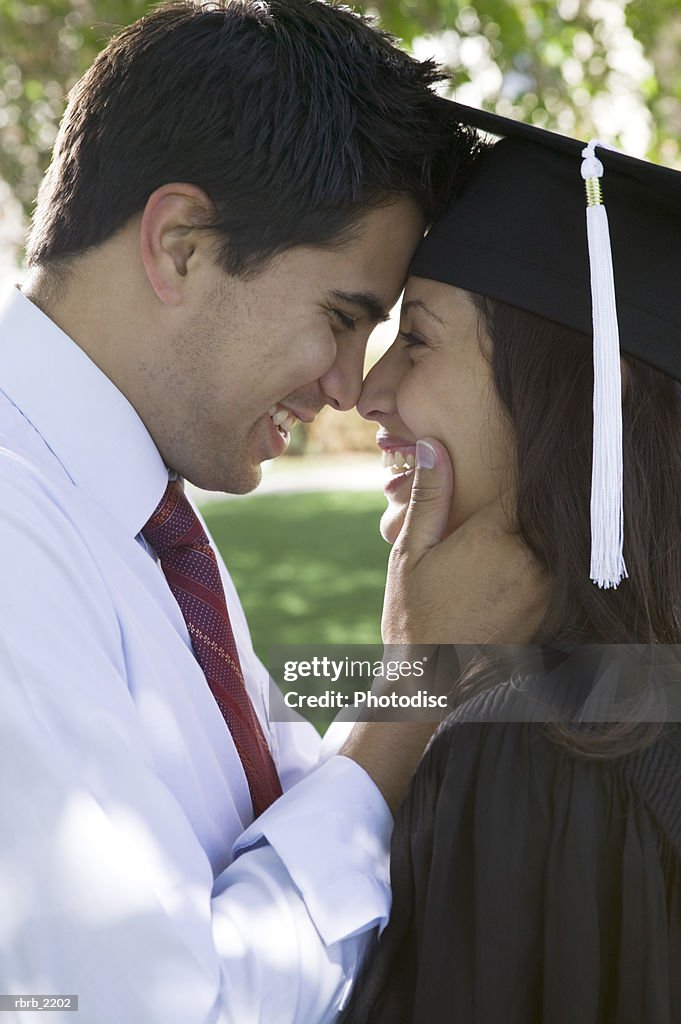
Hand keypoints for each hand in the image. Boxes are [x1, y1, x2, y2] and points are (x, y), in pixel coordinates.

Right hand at [382, 438, 547, 644]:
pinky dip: (533, 560)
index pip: (518, 480)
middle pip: (536, 508)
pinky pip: (549, 568)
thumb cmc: (414, 617)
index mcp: (496, 537)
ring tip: (486, 549)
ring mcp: (546, 587)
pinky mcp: (550, 609)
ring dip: (525, 532)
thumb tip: (435, 445)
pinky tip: (498, 573)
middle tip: (483, 514)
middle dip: (514, 503)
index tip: (490, 462)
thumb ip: (430, 497)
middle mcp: (532, 560)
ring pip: (545, 538)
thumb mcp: (410, 552)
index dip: (503, 467)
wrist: (432, 687)